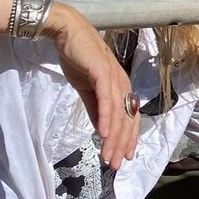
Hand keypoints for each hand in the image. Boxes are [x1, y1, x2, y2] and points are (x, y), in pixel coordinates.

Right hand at [43, 2, 138, 170]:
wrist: (69, 33)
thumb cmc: (80, 59)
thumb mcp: (88, 90)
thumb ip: (97, 110)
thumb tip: (103, 131)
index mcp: (121, 87)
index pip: (129, 118)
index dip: (129, 139)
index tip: (126, 157)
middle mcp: (123, 84)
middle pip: (127, 120)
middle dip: (122, 145)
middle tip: (117, 165)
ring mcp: (114, 78)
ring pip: (118, 114)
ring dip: (115, 138)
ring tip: (110, 156)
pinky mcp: (103, 73)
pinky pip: (106, 100)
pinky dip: (107, 118)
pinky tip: (105, 134)